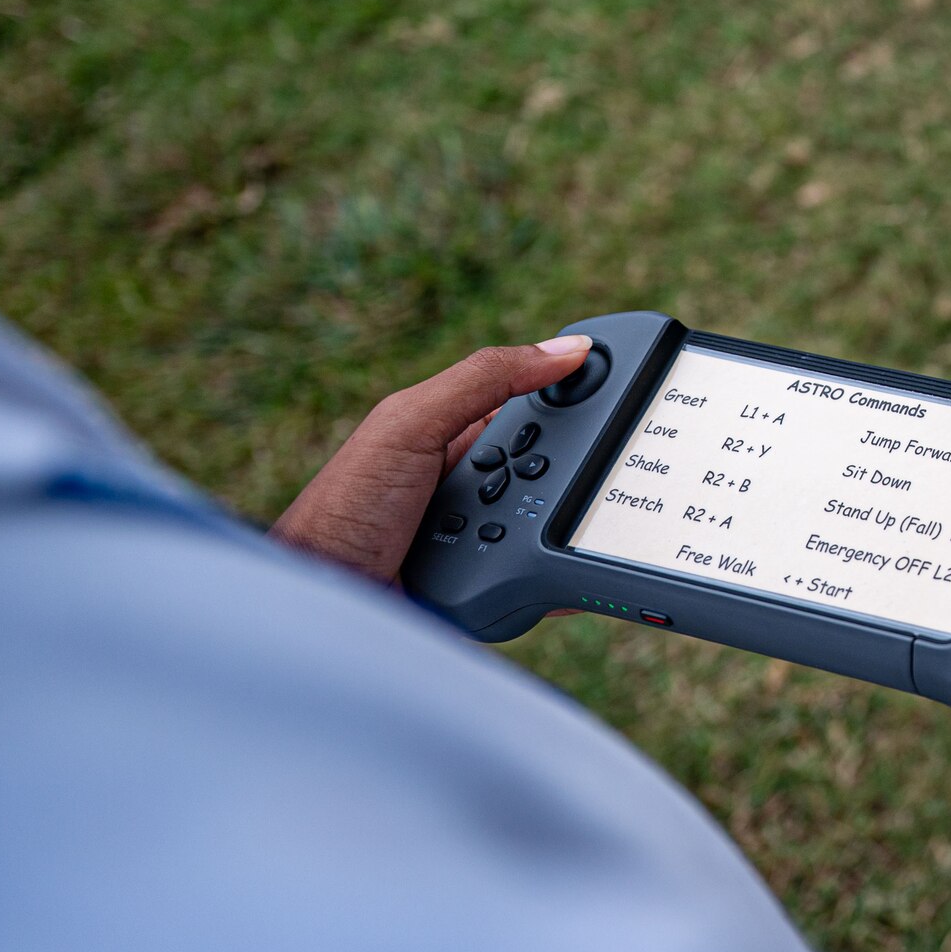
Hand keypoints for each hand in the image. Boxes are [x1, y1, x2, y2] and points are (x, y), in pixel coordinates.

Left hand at [270, 335, 592, 583]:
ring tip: (560, 531)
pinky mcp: (488, 587)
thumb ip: (485, 378)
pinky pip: (541, 577)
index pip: (534, 403)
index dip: (577, 393)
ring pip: (553, 523)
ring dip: (560, 528)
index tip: (632, 384)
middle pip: (554, 466)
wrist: (318, 602)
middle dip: (570, 472)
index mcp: (455, 430)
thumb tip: (569, 349)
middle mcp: (473, 483)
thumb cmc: (343, 506)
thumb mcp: (410, 422)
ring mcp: (481, 538)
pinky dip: (559, 579)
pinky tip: (577, 578)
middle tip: (596, 474)